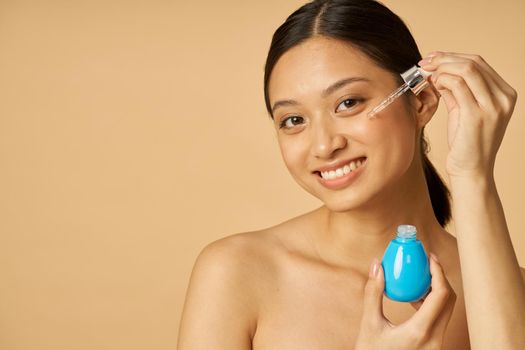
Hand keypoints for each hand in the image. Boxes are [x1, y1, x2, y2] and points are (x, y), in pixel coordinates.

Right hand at [355, 254, 455, 349]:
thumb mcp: (368, 323)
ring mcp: (436, 345)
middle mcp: (435, 339)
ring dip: (436, 291)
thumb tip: (376, 265)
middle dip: (439, 278)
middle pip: (449, 301)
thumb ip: (373, 292)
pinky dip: (431, 304)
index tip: (429, 257)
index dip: (438, 272)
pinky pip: (440, 319)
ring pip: (446, 310)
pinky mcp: (433, 346)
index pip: (441, 295)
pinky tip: (413, 299)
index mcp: (420, 332)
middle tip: (426, 262)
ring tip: (417, 278)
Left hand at [418, 52, 516, 179]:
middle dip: (444, 59)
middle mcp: (504, 98)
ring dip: (441, 68)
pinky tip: (433, 85)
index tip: (433, 57)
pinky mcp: (477, 115)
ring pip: (466, 69)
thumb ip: (456, 91)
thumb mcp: (464, 111)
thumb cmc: (466, 143)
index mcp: (505, 94)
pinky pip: (457, 85)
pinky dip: (441, 80)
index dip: (452, 56)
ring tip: (426, 75)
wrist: (471, 170)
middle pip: (473, 62)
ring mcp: (493, 106)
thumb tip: (439, 70)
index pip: (479, 63)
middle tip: (424, 62)